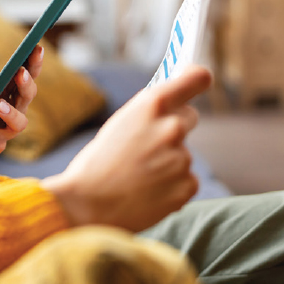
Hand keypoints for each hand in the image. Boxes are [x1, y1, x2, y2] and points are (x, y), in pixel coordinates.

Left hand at [0, 46, 44, 168]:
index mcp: (9, 89)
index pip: (28, 74)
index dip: (34, 62)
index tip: (37, 48)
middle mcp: (14, 109)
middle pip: (28, 97)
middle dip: (26, 85)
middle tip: (20, 73)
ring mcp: (6, 129)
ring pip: (19, 123)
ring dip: (11, 113)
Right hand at [42, 65, 211, 231]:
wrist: (86, 206)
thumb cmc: (97, 164)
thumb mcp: (120, 124)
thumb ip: (148, 113)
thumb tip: (173, 104)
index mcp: (152, 105)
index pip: (196, 78)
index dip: (197, 79)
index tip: (196, 81)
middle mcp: (171, 127)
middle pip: (189, 117)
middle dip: (175, 127)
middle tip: (150, 144)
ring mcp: (181, 158)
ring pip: (183, 153)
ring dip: (169, 162)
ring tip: (139, 176)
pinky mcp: (187, 186)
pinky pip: (186, 180)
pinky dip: (172, 186)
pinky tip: (148, 192)